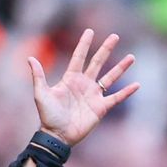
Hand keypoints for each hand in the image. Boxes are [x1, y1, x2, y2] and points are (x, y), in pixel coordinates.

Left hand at [29, 29, 139, 146]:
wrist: (57, 135)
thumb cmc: (48, 116)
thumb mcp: (41, 94)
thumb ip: (38, 76)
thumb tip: (30, 58)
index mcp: (70, 79)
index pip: (79, 57)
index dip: (84, 44)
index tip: (90, 31)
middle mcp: (84, 84)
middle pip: (98, 62)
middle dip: (106, 49)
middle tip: (115, 36)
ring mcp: (94, 95)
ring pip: (110, 77)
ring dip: (121, 68)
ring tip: (131, 57)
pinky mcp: (101, 108)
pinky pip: (116, 98)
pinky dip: (126, 92)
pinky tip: (136, 85)